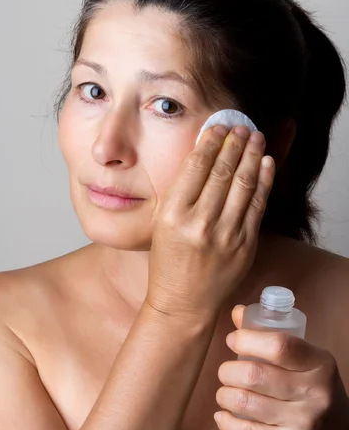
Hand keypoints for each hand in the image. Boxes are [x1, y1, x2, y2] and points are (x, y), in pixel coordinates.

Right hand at [145, 125, 274, 321]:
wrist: (183, 302)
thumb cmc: (168, 262)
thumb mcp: (162, 223)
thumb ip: (181, 192)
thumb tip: (203, 156)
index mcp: (174, 215)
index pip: (196, 168)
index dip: (210, 143)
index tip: (217, 128)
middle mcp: (200, 223)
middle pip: (222, 172)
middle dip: (234, 144)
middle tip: (241, 126)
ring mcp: (226, 235)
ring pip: (244, 184)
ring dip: (252, 156)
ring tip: (256, 137)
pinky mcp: (245, 245)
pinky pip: (258, 206)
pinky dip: (264, 181)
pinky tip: (266, 163)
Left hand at [215, 305, 348, 429]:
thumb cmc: (313, 392)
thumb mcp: (304, 361)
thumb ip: (271, 336)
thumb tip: (237, 312)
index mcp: (319, 362)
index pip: (280, 345)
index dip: (248, 340)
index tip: (232, 340)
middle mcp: (316, 391)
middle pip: (255, 375)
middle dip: (228, 371)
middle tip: (225, 372)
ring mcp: (305, 421)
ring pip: (246, 403)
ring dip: (224, 395)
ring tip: (224, 393)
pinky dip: (227, 423)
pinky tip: (222, 416)